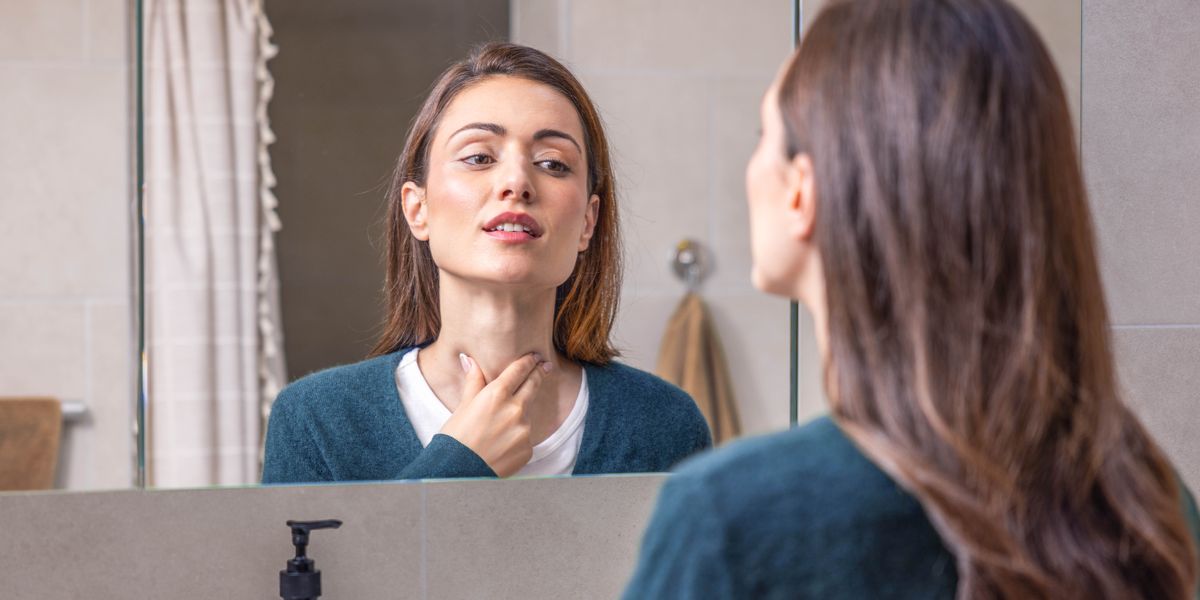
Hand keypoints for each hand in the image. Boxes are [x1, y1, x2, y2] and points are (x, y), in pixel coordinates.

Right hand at [438, 352, 551, 476]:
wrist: (458, 473)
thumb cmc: (455, 438)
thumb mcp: (463, 407)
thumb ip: (474, 382)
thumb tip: (469, 359)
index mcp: (496, 395)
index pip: (519, 370)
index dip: (528, 361)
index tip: (535, 357)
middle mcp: (514, 409)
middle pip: (533, 385)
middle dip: (539, 374)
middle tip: (545, 366)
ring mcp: (524, 430)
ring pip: (526, 415)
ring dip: (519, 414)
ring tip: (498, 428)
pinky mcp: (528, 449)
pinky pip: (524, 438)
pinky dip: (516, 438)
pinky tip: (500, 445)